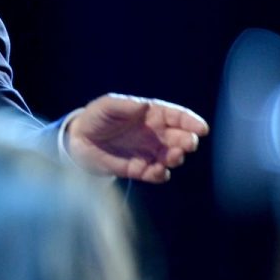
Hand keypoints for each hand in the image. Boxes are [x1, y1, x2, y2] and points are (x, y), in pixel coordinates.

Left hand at [66, 93, 209, 182]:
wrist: (78, 140)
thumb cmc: (96, 117)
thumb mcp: (107, 106)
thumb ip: (126, 105)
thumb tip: (146, 105)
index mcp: (152, 114)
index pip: (177, 117)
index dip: (191, 122)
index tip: (201, 129)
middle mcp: (155, 134)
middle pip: (180, 138)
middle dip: (187, 141)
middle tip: (186, 144)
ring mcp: (149, 152)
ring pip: (172, 157)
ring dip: (176, 158)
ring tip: (172, 157)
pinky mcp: (139, 169)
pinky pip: (156, 174)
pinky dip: (160, 174)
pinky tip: (157, 171)